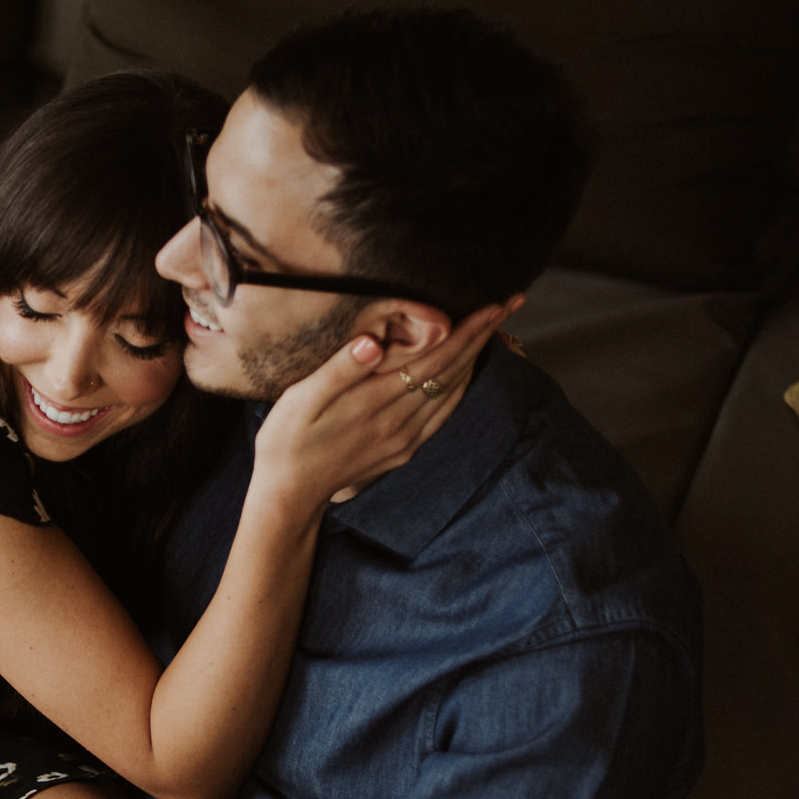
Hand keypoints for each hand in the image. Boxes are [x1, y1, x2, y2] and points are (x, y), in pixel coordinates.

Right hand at [255, 299, 515, 505]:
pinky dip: (460, 387)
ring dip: (476, 358)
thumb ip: (339, 370)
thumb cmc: (287, 440)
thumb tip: (372, 341)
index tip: (493, 304)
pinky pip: (442, 413)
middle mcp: (400, 422)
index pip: (434, 359)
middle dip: (482, 336)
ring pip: (452, 392)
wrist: (289, 493)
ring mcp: (405, 439)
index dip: (466, 331)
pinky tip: (465, 374)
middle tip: (511, 305)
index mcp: (377, 403)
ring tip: (495, 330)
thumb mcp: (301, 400)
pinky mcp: (402, 449)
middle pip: (452, 372)